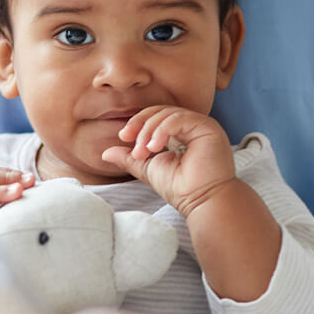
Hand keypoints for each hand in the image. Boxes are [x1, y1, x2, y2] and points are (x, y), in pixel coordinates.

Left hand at [101, 106, 235, 217]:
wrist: (200, 201)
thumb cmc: (180, 188)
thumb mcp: (147, 168)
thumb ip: (129, 158)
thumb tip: (105, 153)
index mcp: (181, 132)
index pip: (156, 117)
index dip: (138, 123)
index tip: (123, 138)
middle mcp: (193, 126)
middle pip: (161, 112)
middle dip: (141, 125)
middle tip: (130, 143)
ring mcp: (202, 125)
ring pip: (168, 114)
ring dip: (149, 130)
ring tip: (143, 152)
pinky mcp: (208, 128)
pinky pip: (180, 119)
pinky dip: (162, 130)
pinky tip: (154, 146)